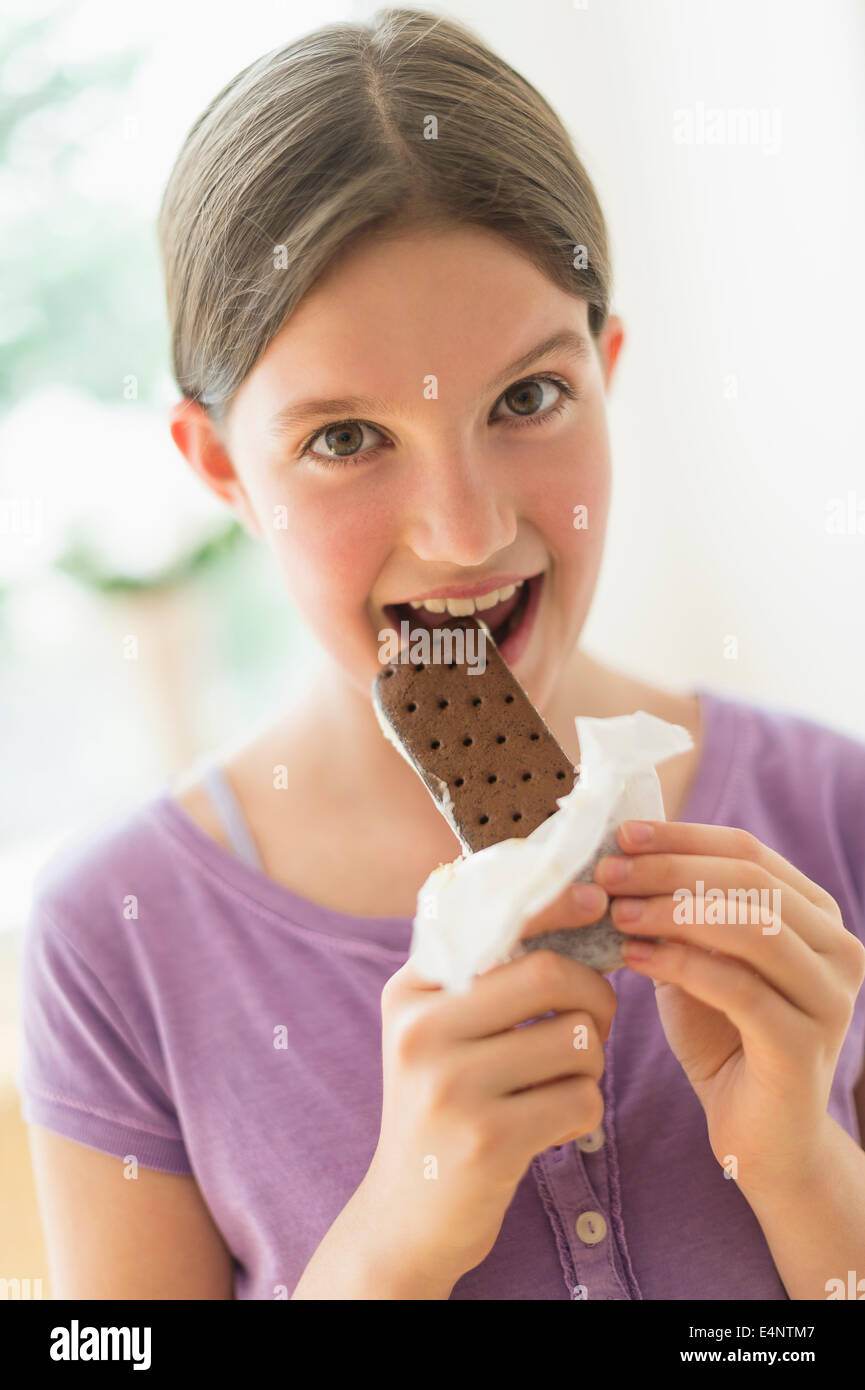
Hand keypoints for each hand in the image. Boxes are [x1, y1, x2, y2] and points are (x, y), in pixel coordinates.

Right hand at [363, 878, 614, 1290]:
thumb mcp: (435, 1032)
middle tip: (594, 1023)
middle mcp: (421, 1028)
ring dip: (590, 1064)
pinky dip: (583, 1112)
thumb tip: (560, 903)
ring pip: (576, 1040)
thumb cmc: (441, 1108)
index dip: (553, 902)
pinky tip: (552, 1127)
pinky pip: (581, 1098)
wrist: (407, 1218)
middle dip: (596, 998)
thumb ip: (477, 974)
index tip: (594, 896)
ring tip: (558, 1084)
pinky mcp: (487, 1138)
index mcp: (410, 990)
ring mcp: (451, 1084)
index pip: (492, 922)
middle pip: (550, 974)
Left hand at [593, 820, 864, 1195]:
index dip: (682, 838)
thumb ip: (681, 911)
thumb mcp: (700, 960)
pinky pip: (739, 989)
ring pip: (750, 928)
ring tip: (616, 913)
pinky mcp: (803, 1046)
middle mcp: (838, 949)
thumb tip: (622, 857)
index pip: (748, 851)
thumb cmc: (724, 1039)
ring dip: (673, 912)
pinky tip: (633, 959)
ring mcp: (829, 998)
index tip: (621, 835)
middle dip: (669, 870)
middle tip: (608, 874)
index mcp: (817, 917)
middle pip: (749, 881)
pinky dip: (680, 965)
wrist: (760, 1137)